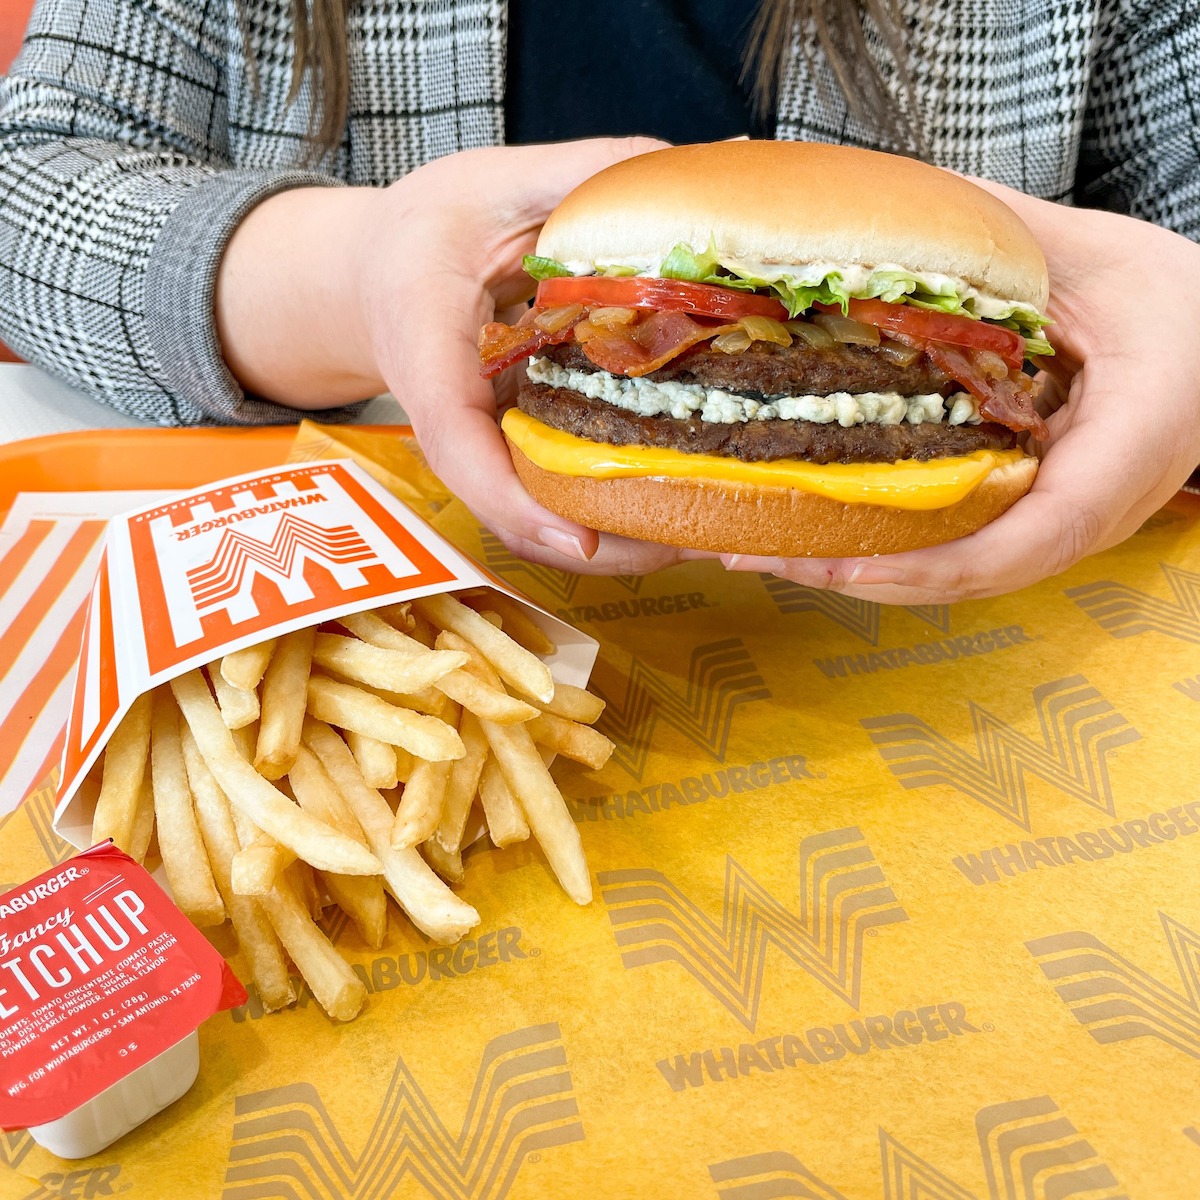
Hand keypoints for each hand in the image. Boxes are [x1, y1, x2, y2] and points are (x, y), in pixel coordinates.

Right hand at [217, 139, 683, 574]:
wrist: (378, 272)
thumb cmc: (425, 228)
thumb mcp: (493, 183)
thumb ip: (581, 173)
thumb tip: (687, 164)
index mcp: (428, 358)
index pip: (460, 449)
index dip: (520, 505)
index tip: (587, 540)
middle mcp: (453, 424)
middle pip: (516, 511)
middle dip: (602, 545)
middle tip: (696, 542)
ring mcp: (485, 446)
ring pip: (543, 517)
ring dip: (622, 540)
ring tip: (709, 533)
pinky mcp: (512, 448)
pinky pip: (558, 493)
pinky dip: (616, 505)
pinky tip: (685, 495)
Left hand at [722, 186, 1199, 603]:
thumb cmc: (1180, 303)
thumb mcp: (1098, 258)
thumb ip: (1004, 240)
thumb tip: (896, 205)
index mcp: (1125, 450)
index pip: (1033, 536)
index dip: (937, 563)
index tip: (851, 561)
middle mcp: (1090, 510)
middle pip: (969, 572)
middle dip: (861, 574)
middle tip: (758, 556)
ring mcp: (1060, 524)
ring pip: (954, 570)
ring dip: (858, 568)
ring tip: (764, 551)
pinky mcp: (1033, 516)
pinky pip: (956, 544)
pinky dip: (885, 544)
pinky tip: (819, 526)